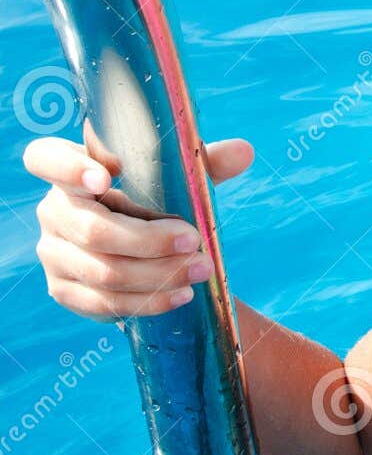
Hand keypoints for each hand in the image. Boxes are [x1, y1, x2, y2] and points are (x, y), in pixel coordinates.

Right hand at [28, 134, 253, 320]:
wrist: (147, 248)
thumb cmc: (159, 197)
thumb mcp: (180, 177)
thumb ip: (205, 163)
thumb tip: (243, 152)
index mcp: (72, 170)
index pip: (45, 159)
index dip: (68, 168)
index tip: (107, 178)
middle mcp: (55, 210)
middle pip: (91, 230)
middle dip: (148, 240)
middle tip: (195, 240)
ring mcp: (54, 253)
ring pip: (102, 271)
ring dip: (157, 274)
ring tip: (202, 269)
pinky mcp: (65, 289)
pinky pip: (104, 302)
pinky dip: (148, 300)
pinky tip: (181, 294)